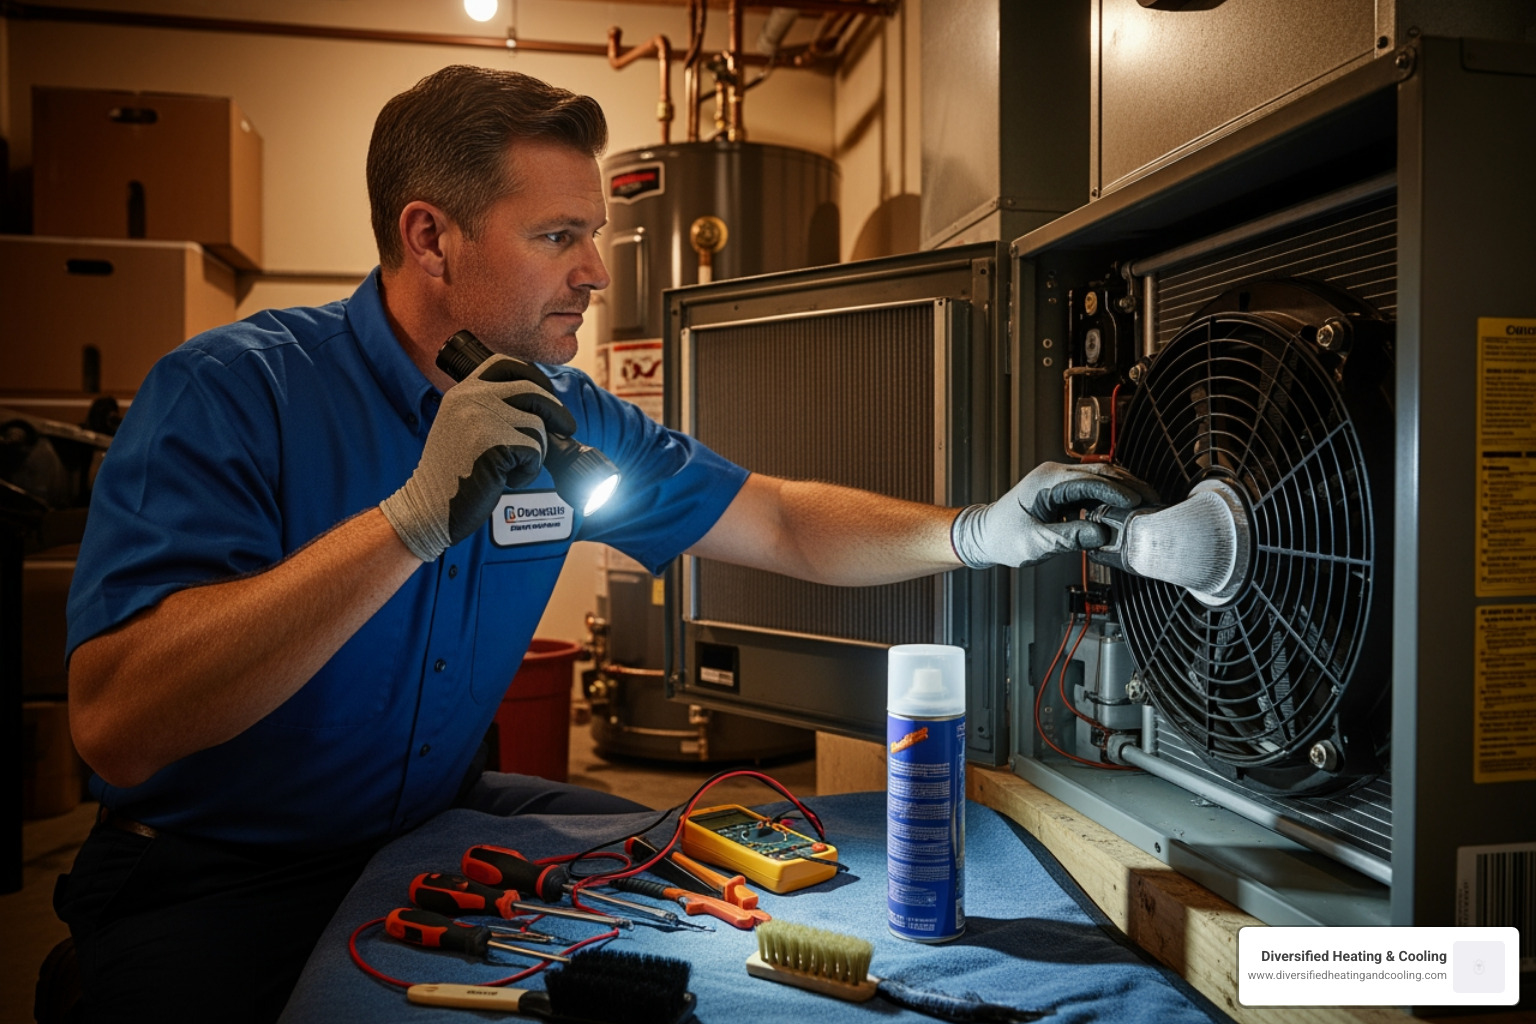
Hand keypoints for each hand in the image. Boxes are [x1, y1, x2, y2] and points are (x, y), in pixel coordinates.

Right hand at [380, 355, 577, 560]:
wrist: (427, 505)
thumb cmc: (451, 474)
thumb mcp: (463, 427)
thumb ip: (490, 410)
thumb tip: (543, 406)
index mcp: (462, 391)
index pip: (506, 365)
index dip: (534, 377)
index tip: (547, 394)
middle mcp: (471, 398)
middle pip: (532, 391)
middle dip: (557, 411)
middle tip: (567, 427)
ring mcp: (481, 419)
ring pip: (537, 425)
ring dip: (536, 452)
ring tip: (512, 469)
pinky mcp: (492, 444)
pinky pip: (534, 450)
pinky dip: (529, 470)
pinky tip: (507, 480)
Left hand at [950, 461, 1156, 568]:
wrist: (985, 534)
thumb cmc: (1004, 537)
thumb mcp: (1036, 543)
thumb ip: (1069, 537)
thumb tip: (1100, 533)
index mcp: (1046, 482)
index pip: (1090, 481)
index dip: (1116, 492)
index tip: (1137, 502)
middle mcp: (1054, 474)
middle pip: (1101, 472)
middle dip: (1129, 486)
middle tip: (1153, 500)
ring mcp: (1059, 479)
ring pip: (1101, 476)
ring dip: (1124, 488)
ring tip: (1147, 503)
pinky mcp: (1064, 489)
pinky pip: (1094, 486)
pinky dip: (1113, 495)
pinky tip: (1128, 507)